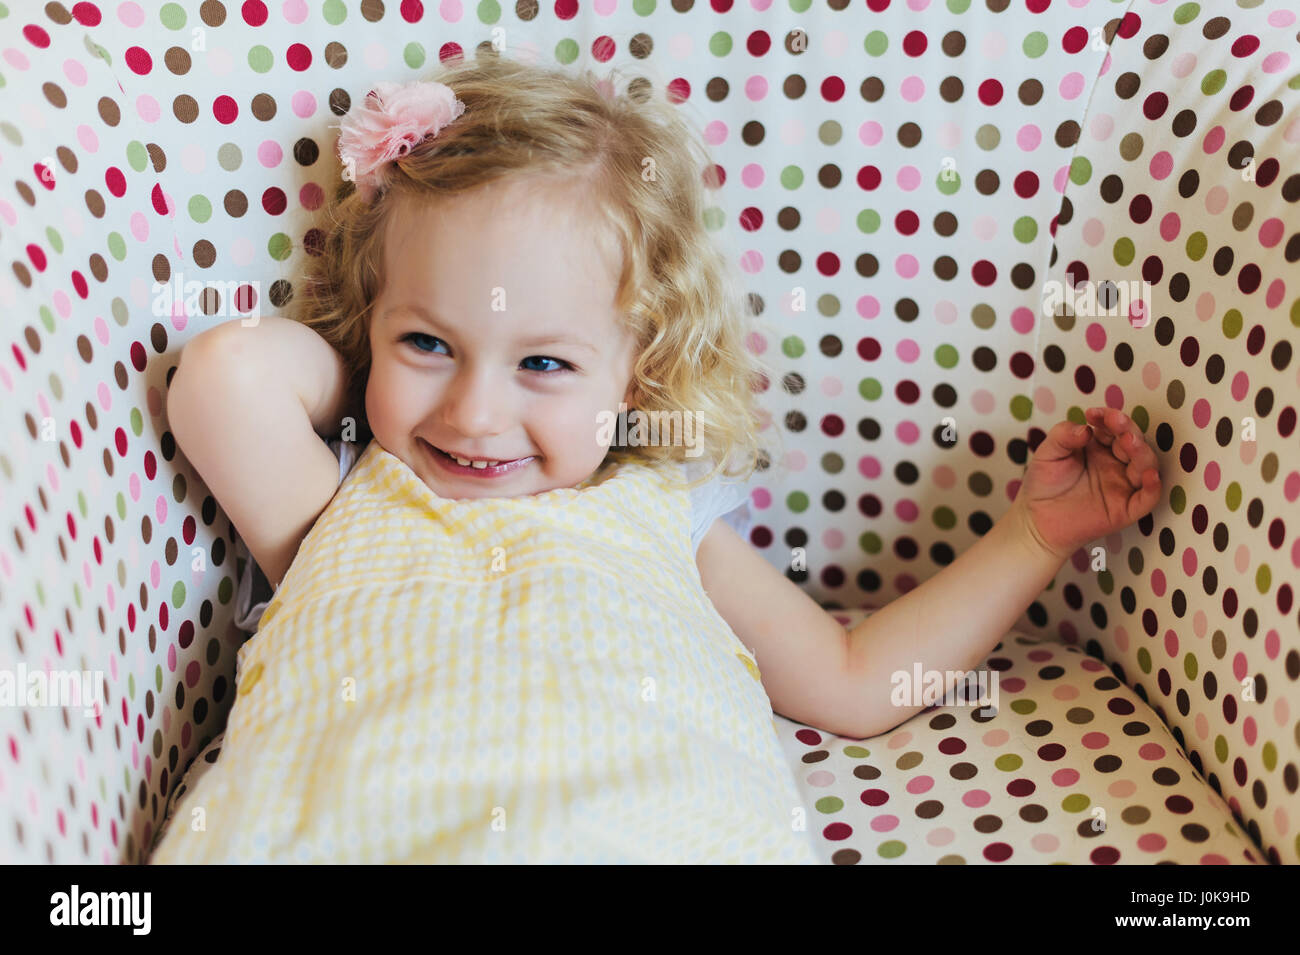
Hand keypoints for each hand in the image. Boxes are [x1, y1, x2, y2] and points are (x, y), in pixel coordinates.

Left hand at [1011, 406, 1161, 561]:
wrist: (1035, 519)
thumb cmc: (1043, 484)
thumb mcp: (1048, 453)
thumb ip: (1063, 436)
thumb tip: (1086, 429)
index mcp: (1100, 447)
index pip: (1113, 428)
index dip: (1108, 418)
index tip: (1093, 414)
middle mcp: (1116, 464)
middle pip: (1133, 443)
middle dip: (1127, 430)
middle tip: (1116, 422)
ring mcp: (1123, 486)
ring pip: (1145, 466)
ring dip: (1141, 452)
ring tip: (1128, 441)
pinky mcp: (1125, 509)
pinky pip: (1147, 498)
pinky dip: (1153, 487)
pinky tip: (1150, 475)